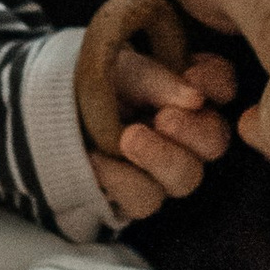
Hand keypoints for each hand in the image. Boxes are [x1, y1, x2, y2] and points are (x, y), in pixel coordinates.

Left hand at [71, 0, 241, 225]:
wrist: (45, 111)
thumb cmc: (91, 80)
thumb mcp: (118, 67)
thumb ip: (155, 79)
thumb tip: (194, 98)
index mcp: (188, 93)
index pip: (223, 88)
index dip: (217, 82)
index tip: (194, 74)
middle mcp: (186, 135)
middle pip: (214, 143)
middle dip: (194, 131)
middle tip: (164, 118)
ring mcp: (163, 170)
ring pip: (184, 179)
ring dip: (160, 159)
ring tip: (128, 138)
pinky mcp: (135, 197)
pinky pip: (142, 201)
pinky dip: (121, 180)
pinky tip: (97, 160)